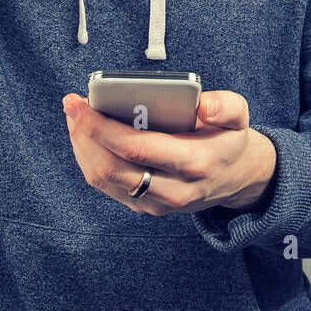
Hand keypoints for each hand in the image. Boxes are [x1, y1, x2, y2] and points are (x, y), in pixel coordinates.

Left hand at [62, 90, 277, 216]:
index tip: (80, 103)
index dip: (101, 127)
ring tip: (75, 116)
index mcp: (193, 163)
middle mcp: (173, 190)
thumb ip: (226, 106)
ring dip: (82, 147)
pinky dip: (89, 159)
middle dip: (84, 134)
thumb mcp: (239, 116)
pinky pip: (106, 185)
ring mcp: (156, 203)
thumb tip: (202, 105)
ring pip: (103, 180)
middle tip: (71, 105)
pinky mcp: (145, 206)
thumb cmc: (227, 139)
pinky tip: (85, 135)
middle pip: (112, 167)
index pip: (135, 148)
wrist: (235, 178)